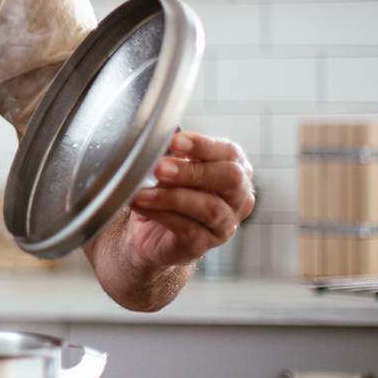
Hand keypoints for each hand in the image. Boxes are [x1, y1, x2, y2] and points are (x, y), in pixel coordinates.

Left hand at [126, 130, 255, 267]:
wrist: (150, 231)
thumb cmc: (167, 190)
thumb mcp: (171, 165)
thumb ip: (173, 150)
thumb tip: (163, 132)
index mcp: (235, 169)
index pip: (230, 153)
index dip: (203, 145)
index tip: (175, 141)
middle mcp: (237, 197)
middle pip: (230, 179)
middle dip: (193, 171)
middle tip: (160, 167)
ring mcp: (224, 224)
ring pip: (209, 207)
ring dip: (172, 196)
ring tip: (142, 190)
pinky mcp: (203, 245)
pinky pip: (186, 228)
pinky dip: (159, 213)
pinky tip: (139, 203)